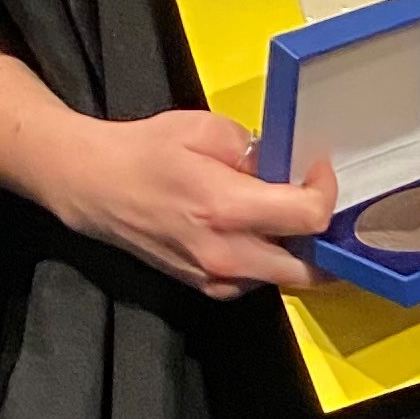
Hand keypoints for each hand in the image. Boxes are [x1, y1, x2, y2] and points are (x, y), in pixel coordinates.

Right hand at [52, 106, 335, 296]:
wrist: (94, 185)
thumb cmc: (145, 152)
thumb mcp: (205, 130)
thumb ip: (255, 149)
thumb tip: (283, 168)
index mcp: (226, 208)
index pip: (308, 217)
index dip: (326, 192)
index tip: (317, 172)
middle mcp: (225, 254)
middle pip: (309, 268)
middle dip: (323, 238)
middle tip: (315, 205)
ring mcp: (215, 278)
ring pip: (285, 278)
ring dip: (296, 252)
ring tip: (282, 216)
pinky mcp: (207, 288)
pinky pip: (257, 282)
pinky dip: (268, 260)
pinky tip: (255, 232)